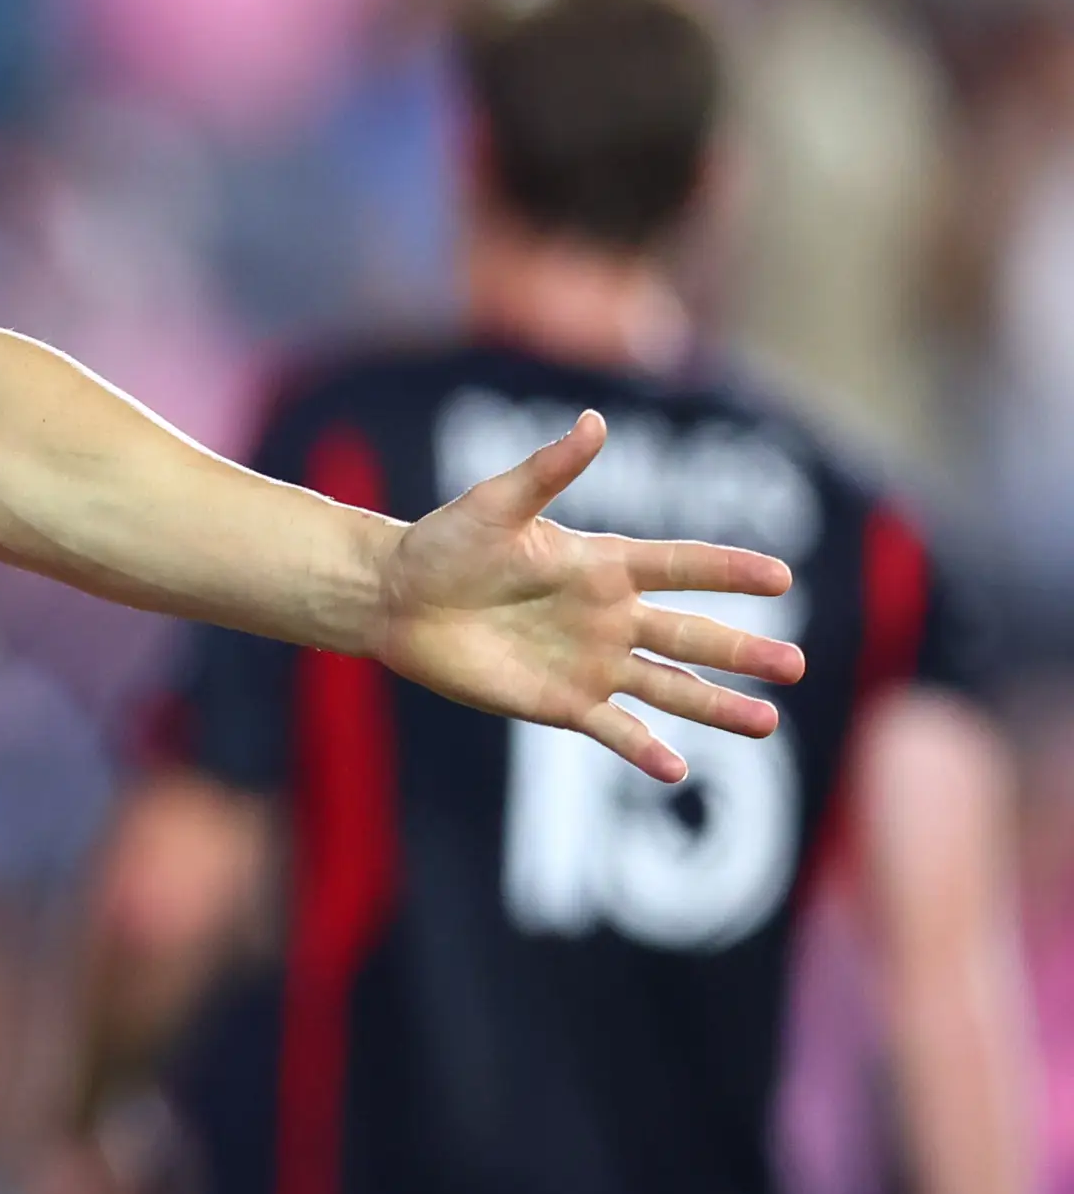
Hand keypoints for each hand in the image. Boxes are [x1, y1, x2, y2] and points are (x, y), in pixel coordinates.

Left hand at [371, 412, 805, 783]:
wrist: (398, 599)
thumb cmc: (445, 542)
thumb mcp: (497, 503)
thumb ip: (550, 469)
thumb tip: (595, 420)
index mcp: (604, 564)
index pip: (682, 566)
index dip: (729, 570)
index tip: (782, 576)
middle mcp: (610, 616)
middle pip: (692, 635)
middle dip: (743, 651)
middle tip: (796, 666)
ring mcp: (590, 663)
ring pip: (669, 687)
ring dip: (716, 705)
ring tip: (767, 723)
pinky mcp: (561, 702)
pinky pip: (613, 728)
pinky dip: (644, 750)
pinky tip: (678, 772)